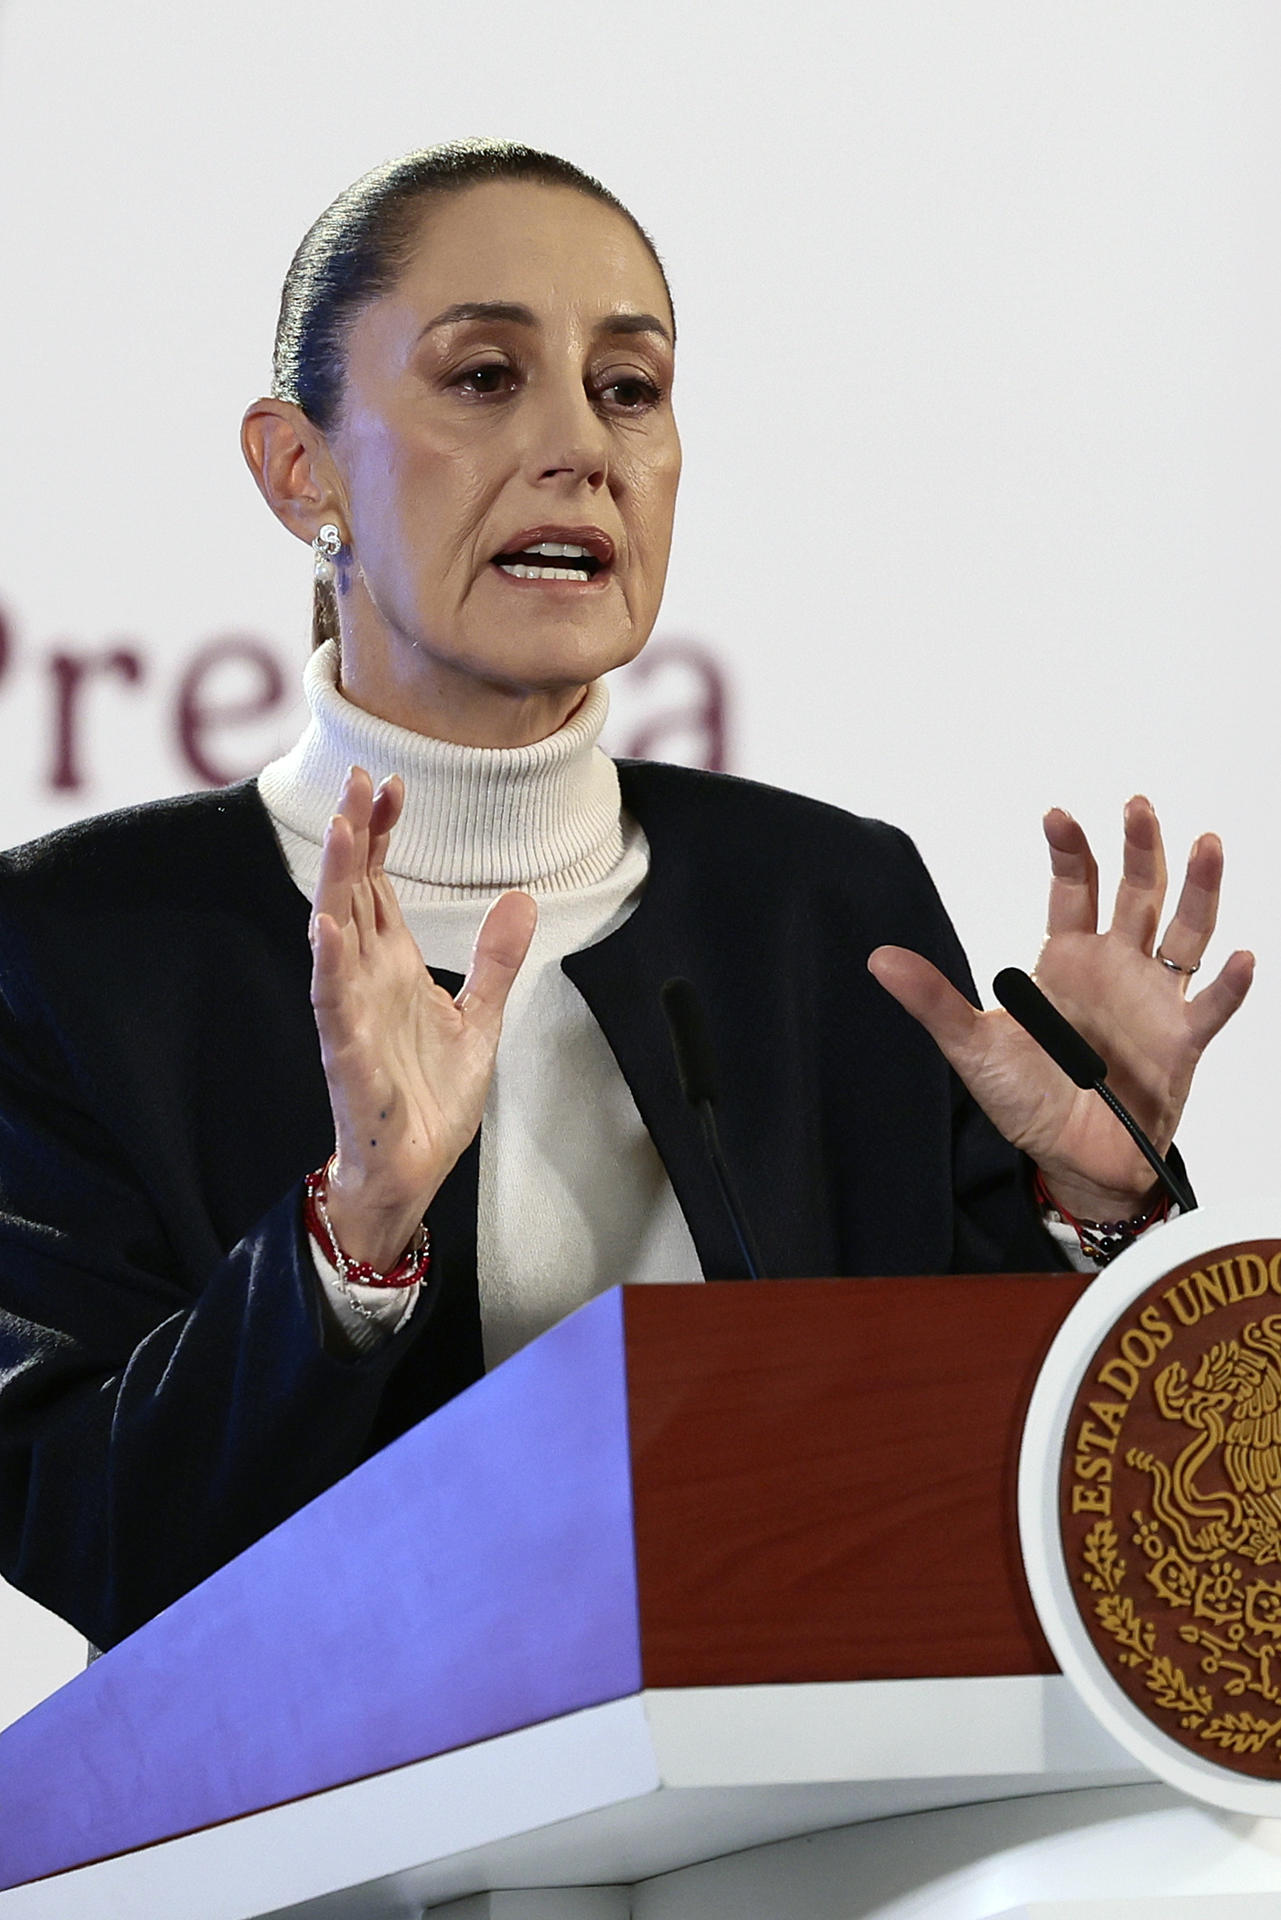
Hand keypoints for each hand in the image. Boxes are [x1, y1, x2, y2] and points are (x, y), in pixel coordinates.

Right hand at [309, 766, 535, 1269]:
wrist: (414, 1169)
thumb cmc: (431, 1096)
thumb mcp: (480, 1018)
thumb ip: (496, 959)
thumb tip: (522, 896)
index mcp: (393, 965)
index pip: (379, 883)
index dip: (379, 833)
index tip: (389, 783)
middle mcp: (366, 978)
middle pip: (353, 892)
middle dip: (353, 836)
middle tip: (356, 777)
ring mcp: (352, 1012)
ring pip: (336, 934)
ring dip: (335, 882)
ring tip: (338, 829)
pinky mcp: (348, 1054)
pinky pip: (334, 1003)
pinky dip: (330, 964)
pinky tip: (328, 928)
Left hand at [868, 796, 1253, 1220]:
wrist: (1070, 1161)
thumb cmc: (1027, 1099)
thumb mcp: (972, 1048)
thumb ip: (934, 1001)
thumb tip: (879, 960)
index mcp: (1067, 959)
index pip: (1074, 888)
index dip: (1069, 851)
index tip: (1057, 815)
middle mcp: (1117, 968)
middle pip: (1137, 892)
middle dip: (1138, 847)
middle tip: (1137, 806)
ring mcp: (1153, 1001)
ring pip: (1186, 931)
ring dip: (1198, 888)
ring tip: (1206, 843)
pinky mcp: (1181, 1043)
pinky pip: (1211, 1007)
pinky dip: (1230, 985)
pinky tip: (1242, 958)